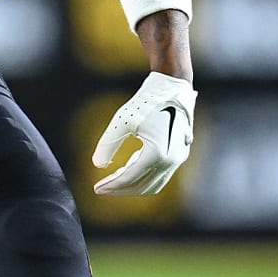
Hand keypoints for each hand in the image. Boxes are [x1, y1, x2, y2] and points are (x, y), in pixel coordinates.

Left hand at [93, 71, 195, 195]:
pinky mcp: (181, 154)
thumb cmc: (147, 101)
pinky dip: (144, 176)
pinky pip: (161, 174)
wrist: (173, 86)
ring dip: (133, 186)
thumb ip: (108, 144)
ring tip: (114, 179)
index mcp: (157, 154)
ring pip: (154, 184)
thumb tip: (97, 165)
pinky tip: (129, 167)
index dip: (111, 185)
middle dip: (121, 190)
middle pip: (142, 186)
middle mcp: (171, 160)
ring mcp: (179, 158)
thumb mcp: (122, 120)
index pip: (130, 178)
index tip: (96, 188)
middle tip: (102, 188)